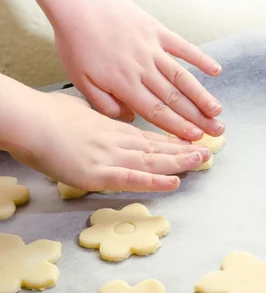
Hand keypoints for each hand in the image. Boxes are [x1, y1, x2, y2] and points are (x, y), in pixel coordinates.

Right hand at [8, 92, 210, 192]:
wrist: (28, 119)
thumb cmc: (46, 115)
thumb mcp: (77, 110)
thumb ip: (94, 117)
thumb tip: (99, 119)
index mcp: (112, 128)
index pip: (149, 137)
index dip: (172, 140)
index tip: (192, 141)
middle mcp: (117, 140)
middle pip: (157, 147)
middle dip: (184, 150)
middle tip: (210, 150)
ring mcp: (110, 156)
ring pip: (152, 160)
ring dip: (179, 162)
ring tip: (202, 161)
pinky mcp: (99, 173)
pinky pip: (133, 178)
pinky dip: (155, 181)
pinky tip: (174, 182)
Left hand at [48, 0, 224, 139]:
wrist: (77, 2)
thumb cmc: (76, 42)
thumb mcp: (81, 81)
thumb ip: (105, 104)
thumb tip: (129, 118)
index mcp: (124, 84)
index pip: (156, 112)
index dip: (177, 127)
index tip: (193, 139)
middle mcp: (142, 68)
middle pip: (174, 99)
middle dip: (197, 118)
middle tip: (216, 131)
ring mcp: (152, 48)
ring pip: (182, 77)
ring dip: (202, 95)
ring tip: (217, 111)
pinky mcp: (156, 30)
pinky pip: (182, 46)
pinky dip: (200, 58)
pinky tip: (215, 71)